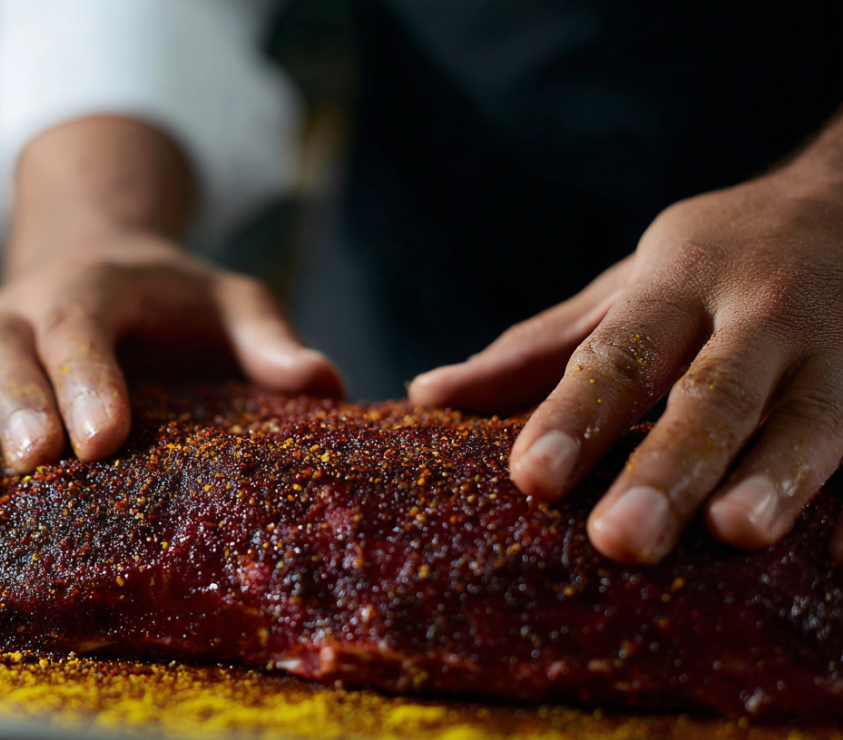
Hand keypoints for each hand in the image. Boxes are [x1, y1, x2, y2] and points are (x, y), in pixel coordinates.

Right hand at [0, 231, 342, 509]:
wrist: (90, 264)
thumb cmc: (167, 296)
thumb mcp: (226, 296)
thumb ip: (266, 336)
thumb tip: (325, 384)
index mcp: (89, 288)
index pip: (83, 328)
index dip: (90, 379)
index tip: (105, 437)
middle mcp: (17, 314)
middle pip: (4, 356)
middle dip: (14, 411)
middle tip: (32, 463)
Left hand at [411, 166, 842, 562]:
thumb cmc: (724, 258)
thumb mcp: (633, 285)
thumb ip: (542, 347)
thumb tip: (428, 396)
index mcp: (681, 282)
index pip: (618, 354)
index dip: (575, 417)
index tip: (532, 478)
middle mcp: (761, 312)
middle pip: (711, 393)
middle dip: (667, 465)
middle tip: (620, 539)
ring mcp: (841, 351)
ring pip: (808, 419)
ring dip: (774, 477)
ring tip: (735, 533)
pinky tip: (823, 548)